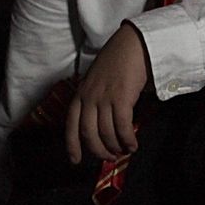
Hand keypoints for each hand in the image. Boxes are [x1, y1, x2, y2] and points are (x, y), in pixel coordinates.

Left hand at [65, 23, 149, 163]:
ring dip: (115, 146)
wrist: (133, 44)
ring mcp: (104, 98)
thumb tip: (104, 124)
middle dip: (98, 150)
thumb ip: (96, 99)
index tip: (75, 161)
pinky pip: (122, 127)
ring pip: (106, 133)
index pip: (71, 125)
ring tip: (124, 151)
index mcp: (80, 94)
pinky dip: (128, 139)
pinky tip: (133, 144)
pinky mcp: (121, 98)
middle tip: (109, 157)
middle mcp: (89, 97)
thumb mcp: (97, 80)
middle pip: (88, 134)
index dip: (72, 146)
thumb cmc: (118, 61)